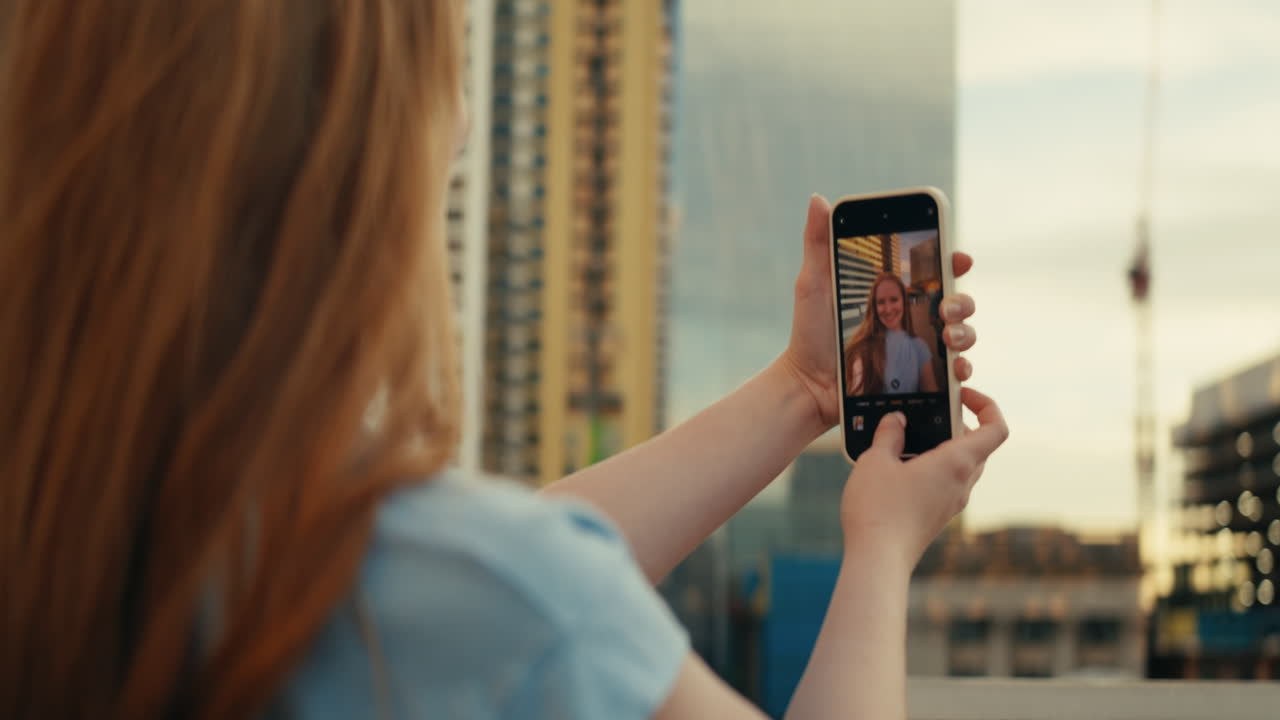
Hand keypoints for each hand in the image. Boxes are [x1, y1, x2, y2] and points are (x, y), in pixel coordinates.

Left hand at [778, 194, 979, 430]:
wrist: (809, 384)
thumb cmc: (811, 333)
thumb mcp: (814, 284)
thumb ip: (819, 243)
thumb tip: (818, 200)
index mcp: (894, 293)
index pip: (934, 273)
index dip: (951, 262)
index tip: (959, 258)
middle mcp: (912, 318)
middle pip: (956, 302)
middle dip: (961, 301)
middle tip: (946, 307)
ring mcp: (918, 348)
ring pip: (962, 335)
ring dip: (965, 332)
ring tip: (949, 336)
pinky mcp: (919, 379)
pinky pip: (953, 374)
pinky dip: (962, 371)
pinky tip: (956, 370)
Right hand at [840, 388, 1008, 567]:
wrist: (878, 559)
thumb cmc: (879, 509)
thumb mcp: (875, 460)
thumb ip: (888, 434)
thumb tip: (896, 419)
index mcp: (957, 462)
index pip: (996, 428)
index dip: (987, 405)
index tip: (962, 396)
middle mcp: (962, 483)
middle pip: (978, 446)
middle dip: (958, 425)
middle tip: (928, 414)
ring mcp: (952, 502)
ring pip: (962, 465)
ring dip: (943, 447)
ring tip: (906, 440)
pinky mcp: (938, 515)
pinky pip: (946, 483)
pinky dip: (932, 468)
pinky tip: (898, 468)